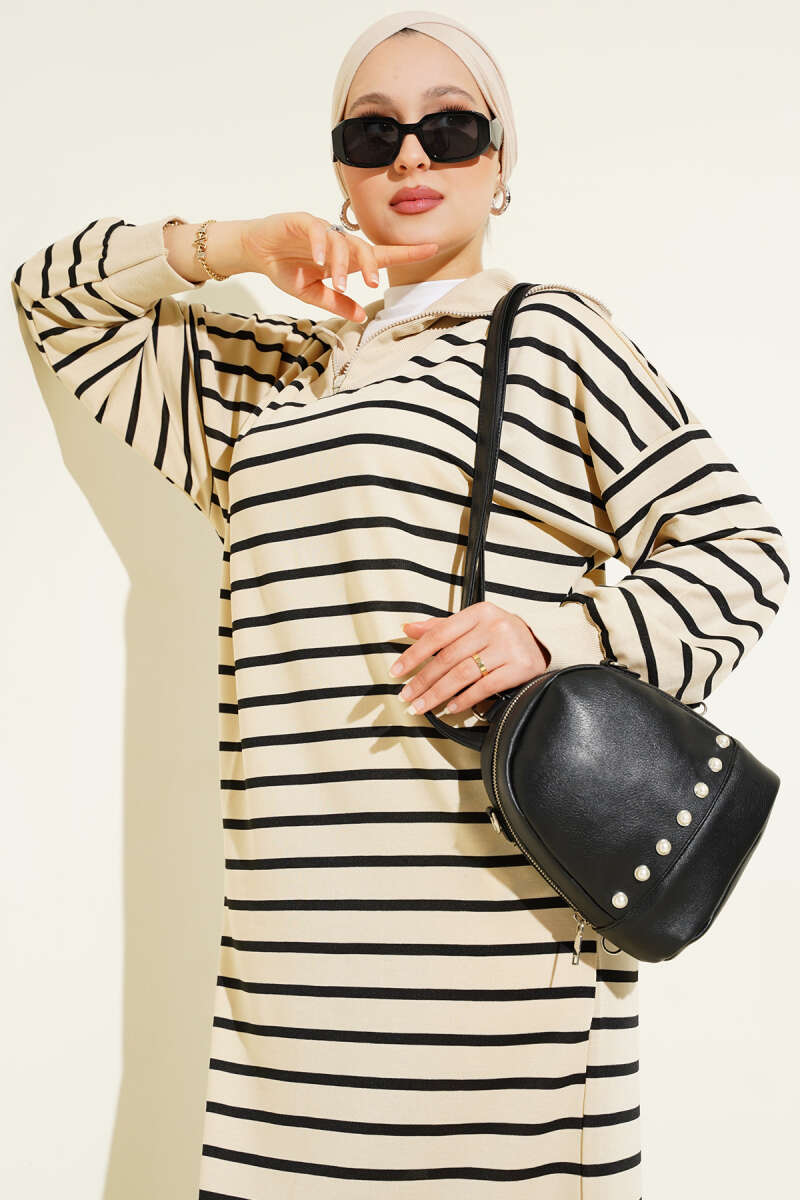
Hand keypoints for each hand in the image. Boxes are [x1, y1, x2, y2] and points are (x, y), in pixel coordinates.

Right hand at [239, 212, 438, 321]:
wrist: (256, 251)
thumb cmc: (286, 268)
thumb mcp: (312, 293)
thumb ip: (336, 303)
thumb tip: (361, 316)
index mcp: (345, 259)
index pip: (380, 254)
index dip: (406, 252)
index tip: (431, 249)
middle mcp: (338, 242)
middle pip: (363, 249)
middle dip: (371, 264)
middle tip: (372, 283)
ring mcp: (321, 230)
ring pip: (340, 242)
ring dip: (340, 264)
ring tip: (337, 284)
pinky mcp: (301, 221)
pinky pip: (316, 229)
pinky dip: (320, 244)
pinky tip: (320, 260)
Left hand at [388, 601, 551, 715]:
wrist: (540, 643)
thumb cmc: (499, 635)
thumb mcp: (472, 624)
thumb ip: (440, 627)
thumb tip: (407, 628)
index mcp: (478, 612)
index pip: (438, 634)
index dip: (414, 654)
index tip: (396, 672)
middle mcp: (494, 626)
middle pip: (449, 657)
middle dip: (423, 680)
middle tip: (406, 697)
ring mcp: (508, 646)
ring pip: (464, 673)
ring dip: (438, 693)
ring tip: (422, 706)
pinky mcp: (521, 667)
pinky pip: (486, 687)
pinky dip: (465, 699)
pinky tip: (450, 708)